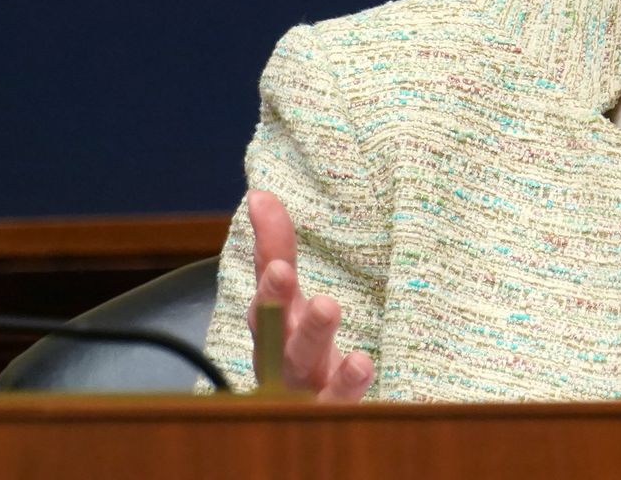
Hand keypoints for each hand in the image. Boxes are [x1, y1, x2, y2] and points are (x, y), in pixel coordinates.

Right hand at [246, 189, 374, 401]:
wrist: (306, 425)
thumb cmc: (300, 357)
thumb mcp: (294, 305)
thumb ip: (279, 251)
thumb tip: (260, 194)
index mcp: (274, 326)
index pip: (268, 282)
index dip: (266, 249)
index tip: (263, 207)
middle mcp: (279, 355)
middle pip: (273, 326)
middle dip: (273, 296)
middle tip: (281, 270)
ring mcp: (301, 388)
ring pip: (299, 362)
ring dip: (310, 333)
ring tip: (326, 305)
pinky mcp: (325, 413)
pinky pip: (333, 402)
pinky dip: (344, 384)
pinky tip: (360, 362)